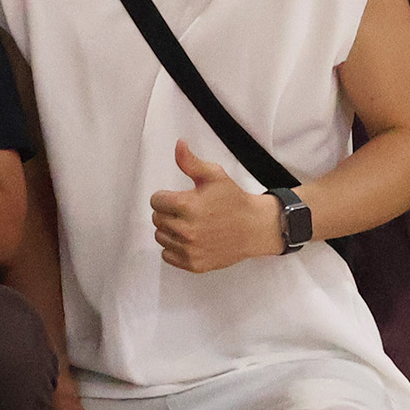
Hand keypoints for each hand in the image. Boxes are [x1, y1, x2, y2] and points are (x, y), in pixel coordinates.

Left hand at [150, 140, 280, 273]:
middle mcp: (186, 230)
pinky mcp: (194, 264)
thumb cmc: (234, 201)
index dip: (165, 197)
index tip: (178, 198)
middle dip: (167, 213)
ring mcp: (190, 249)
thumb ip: (190, 161)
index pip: (155, 201)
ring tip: (188, 224)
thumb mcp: (213, 175)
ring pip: (161, 237)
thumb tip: (179, 145)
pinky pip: (168, 256)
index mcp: (187, 205)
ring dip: (170, 230)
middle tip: (185, 211)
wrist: (254, 227)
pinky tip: (188, 240)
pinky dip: (174, 249)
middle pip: (157, 219)